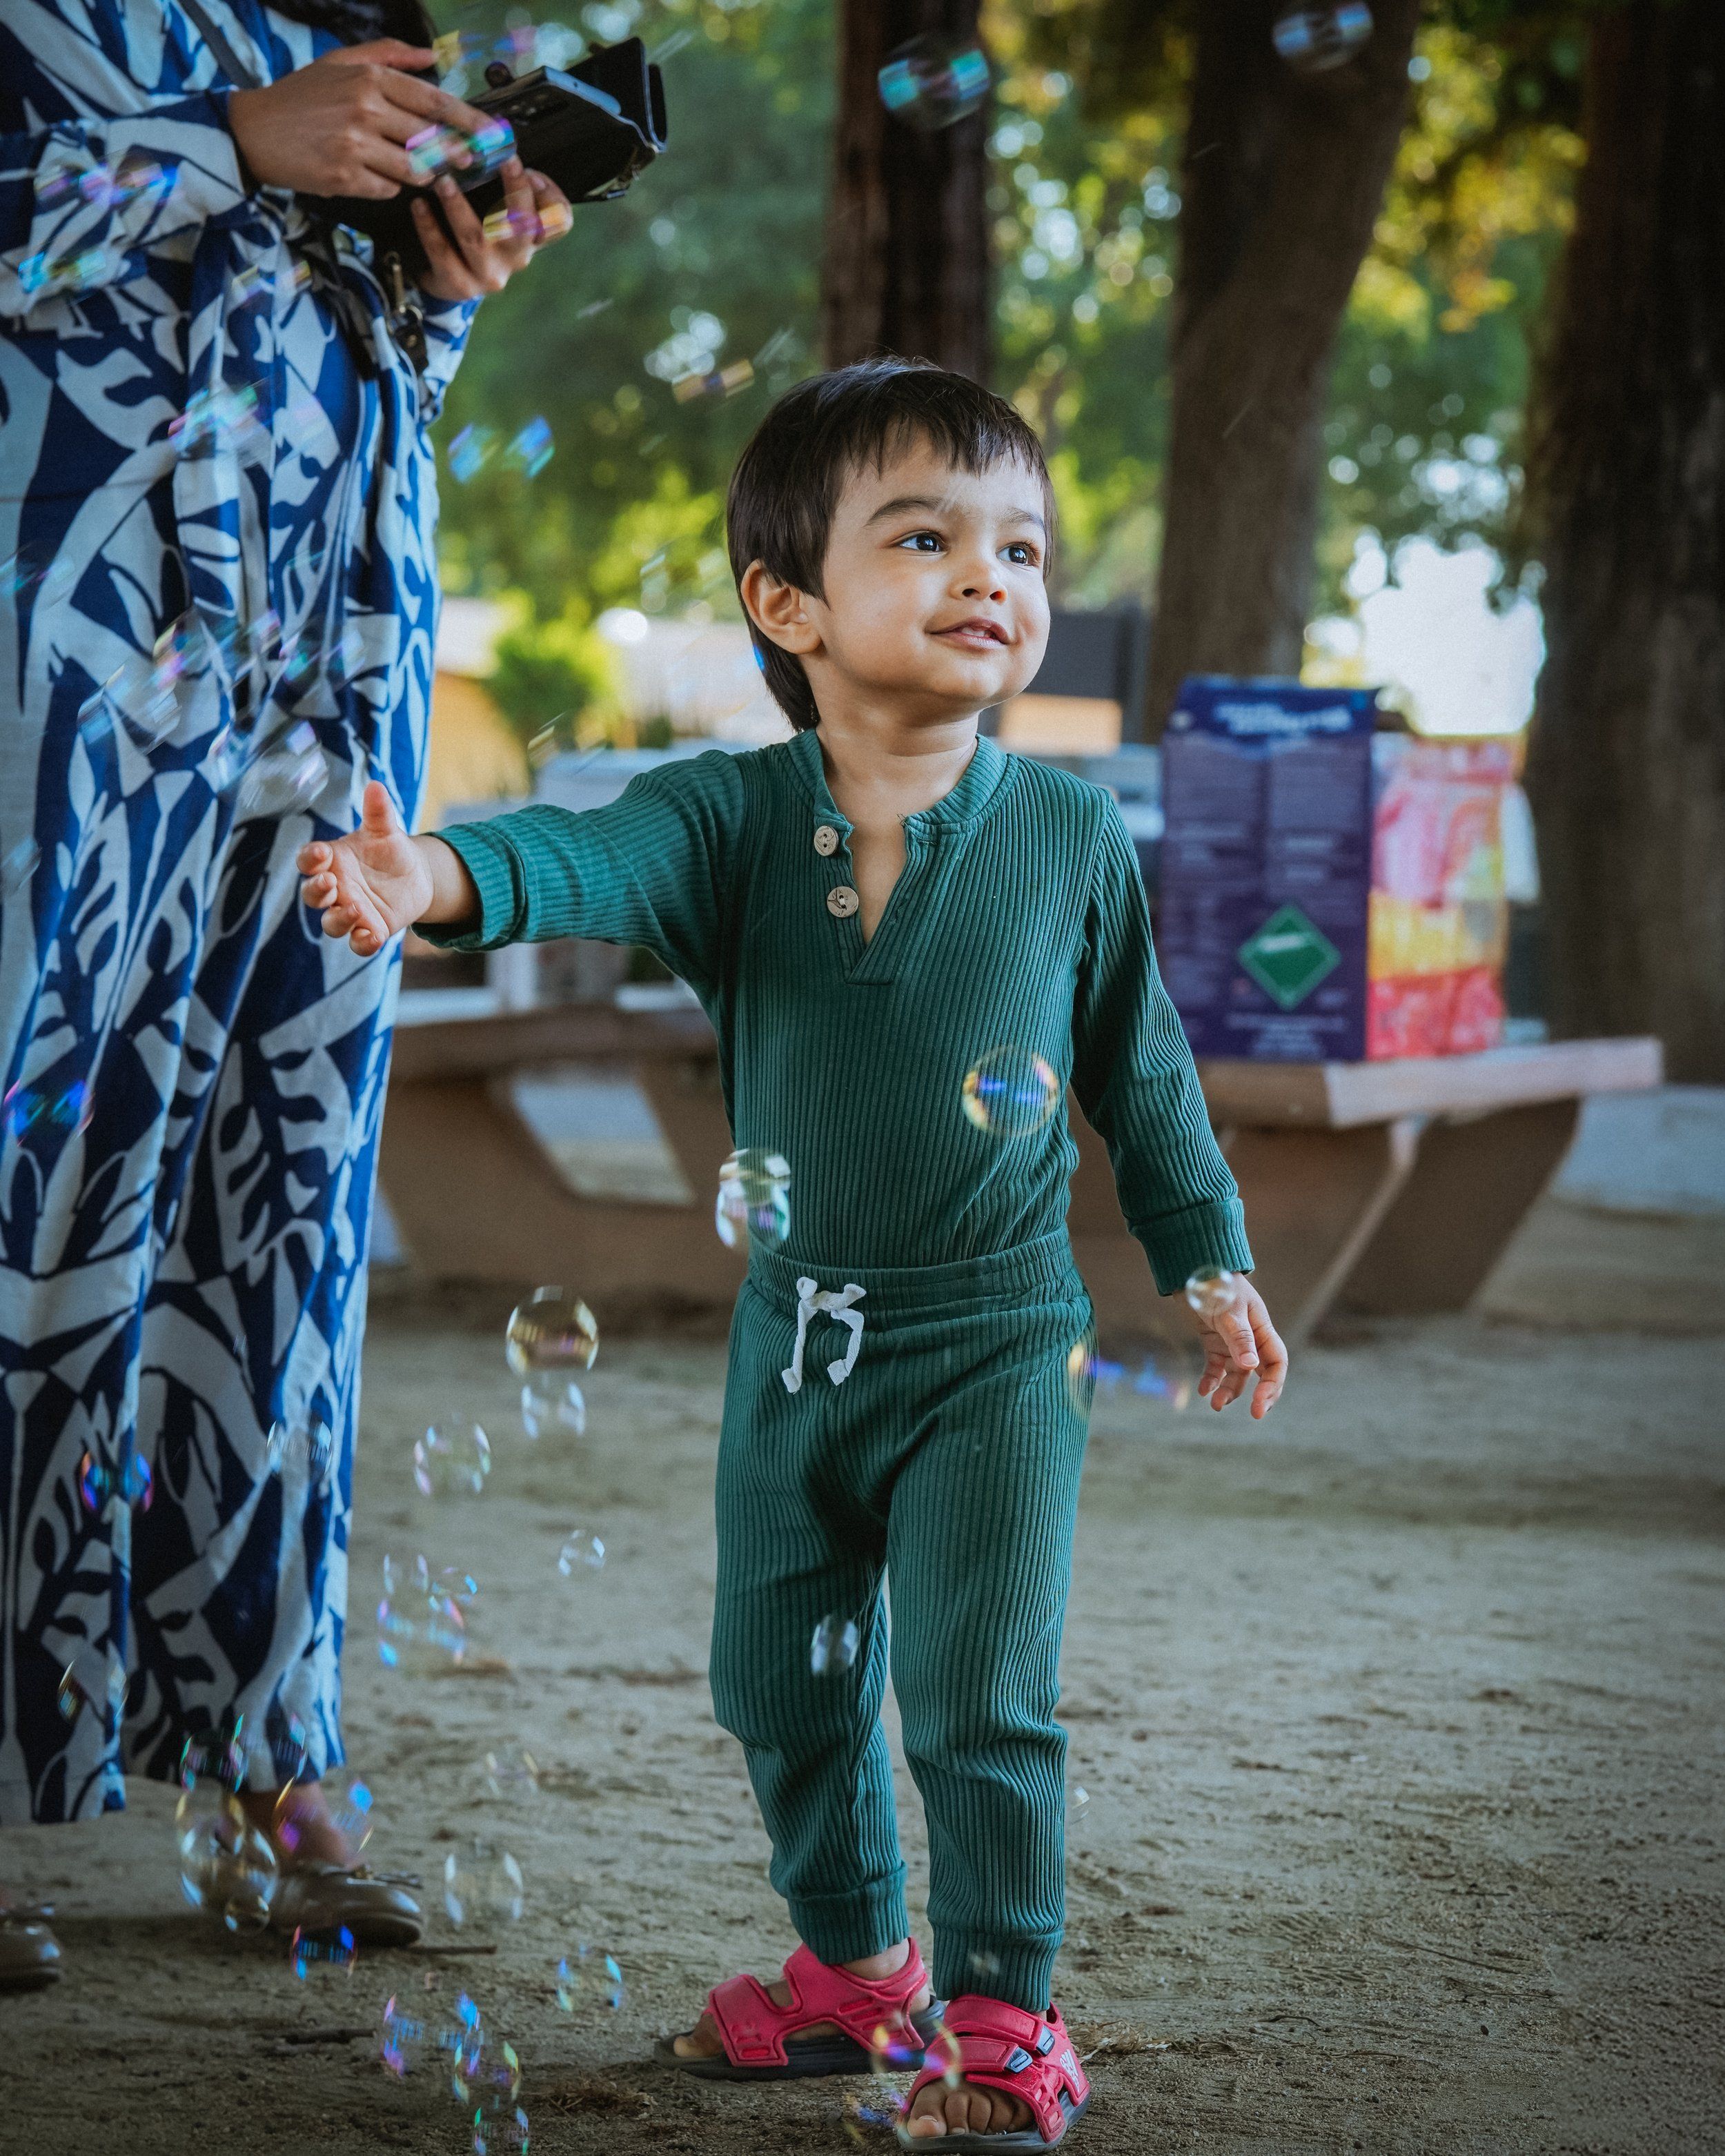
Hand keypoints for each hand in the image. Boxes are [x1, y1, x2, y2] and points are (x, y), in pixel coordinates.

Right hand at [228, 40, 491, 198]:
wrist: (255, 132)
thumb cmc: (301, 97)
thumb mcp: (340, 62)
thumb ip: (388, 54)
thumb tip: (430, 54)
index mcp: (369, 79)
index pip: (433, 101)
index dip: (468, 120)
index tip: (492, 133)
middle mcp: (365, 109)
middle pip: (431, 138)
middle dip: (457, 152)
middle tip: (471, 160)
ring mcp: (355, 145)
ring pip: (416, 168)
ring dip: (426, 173)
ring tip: (422, 169)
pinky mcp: (345, 177)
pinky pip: (388, 188)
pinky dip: (390, 186)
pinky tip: (377, 176)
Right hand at [297, 781, 436, 954]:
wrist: (414, 875)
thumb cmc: (389, 849)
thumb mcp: (385, 829)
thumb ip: (378, 811)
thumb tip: (376, 785)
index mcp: (331, 861)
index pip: (308, 861)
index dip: (310, 859)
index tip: (321, 853)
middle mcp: (335, 889)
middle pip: (312, 895)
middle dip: (317, 890)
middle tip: (332, 882)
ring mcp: (349, 911)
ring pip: (331, 923)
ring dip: (339, 919)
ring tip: (356, 909)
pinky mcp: (368, 929)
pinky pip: (358, 943)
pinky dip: (362, 942)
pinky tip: (373, 936)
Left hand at [412, 158, 570, 300]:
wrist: (452, 280)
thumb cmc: (482, 237)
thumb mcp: (504, 213)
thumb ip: (511, 185)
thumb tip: (505, 151)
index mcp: (532, 237)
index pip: (559, 221)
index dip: (551, 197)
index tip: (533, 171)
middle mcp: (517, 258)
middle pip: (523, 226)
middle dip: (514, 191)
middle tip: (501, 160)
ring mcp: (490, 275)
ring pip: (476, 238)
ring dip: (458, 206)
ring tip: (442, 181)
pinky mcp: (461, 285)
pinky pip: (443, 253)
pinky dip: (429, 227)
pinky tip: (419, 206)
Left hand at [1189, 1277, 1287, 1417]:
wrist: (1191, 1267)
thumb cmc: (1216, 1283)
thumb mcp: (1229, 1311)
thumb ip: (1240, 1337)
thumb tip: (1252, 1367)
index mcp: (1262, 1329)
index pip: (1276, 1363)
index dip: (1272, 1385)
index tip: (1259, 1405)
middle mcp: (1250, 1338)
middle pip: (1262, 1373)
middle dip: (1260, 1395)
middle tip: (1255, 1415)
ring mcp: (1232, 1341)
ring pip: (1237, 1374)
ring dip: (1229, 1390)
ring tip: (1215, 1404)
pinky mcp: (1213, 1341)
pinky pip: (1216, 1366)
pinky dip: (1211, 1379)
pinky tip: (1202, 1390)